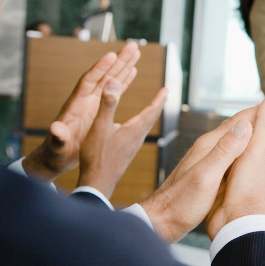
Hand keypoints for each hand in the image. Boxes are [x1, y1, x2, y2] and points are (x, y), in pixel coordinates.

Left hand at [23, 42, 140, 181]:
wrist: (57, 156)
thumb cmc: (56, 152)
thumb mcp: (58, 145)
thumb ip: (58, 137)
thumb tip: (55, 129)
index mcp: (76, 106)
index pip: (89, 82)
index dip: (99, 69)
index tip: (112, 55)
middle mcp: (85, 100)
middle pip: (103, 75)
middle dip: (117, 61)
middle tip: (132, 46)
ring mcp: (92, 103)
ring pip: (110, 79)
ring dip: (123, 66)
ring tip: (136, 53)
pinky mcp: (98, 108)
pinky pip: (113, 90)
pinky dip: (123, 80)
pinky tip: (133, 71)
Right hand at [76, 79, 166, 199]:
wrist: (97, 183)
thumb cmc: (97, 156)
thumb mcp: (100, 126)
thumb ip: (107, 104)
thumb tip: (113, 82)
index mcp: (134, 131)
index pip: (152, 111)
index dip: (159, 99)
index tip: (167, 89)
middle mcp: (137, 139)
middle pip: (151, 118)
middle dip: (157, 105)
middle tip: (164, 95)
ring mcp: (132, 147)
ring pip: (144, 127)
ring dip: (149, 115)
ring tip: (152, 109)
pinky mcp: (125, 153)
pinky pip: (136, 134)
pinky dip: (139, 125)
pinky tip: (133, 128)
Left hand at [140, 93, 264, 243]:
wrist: (159, 220)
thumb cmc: (181, 204)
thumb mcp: (206, 177)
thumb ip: (225, 151)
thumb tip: (244, 126)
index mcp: (209, 146)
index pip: (239, 121)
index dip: (261, 111)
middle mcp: (207, 148)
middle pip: (237, 125)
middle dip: (259, 115)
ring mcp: (205, 158)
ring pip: (233, 137)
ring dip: (252, 128)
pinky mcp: (205, 170)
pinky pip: (229, 151)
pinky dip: (243, 145)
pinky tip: (247, 151)